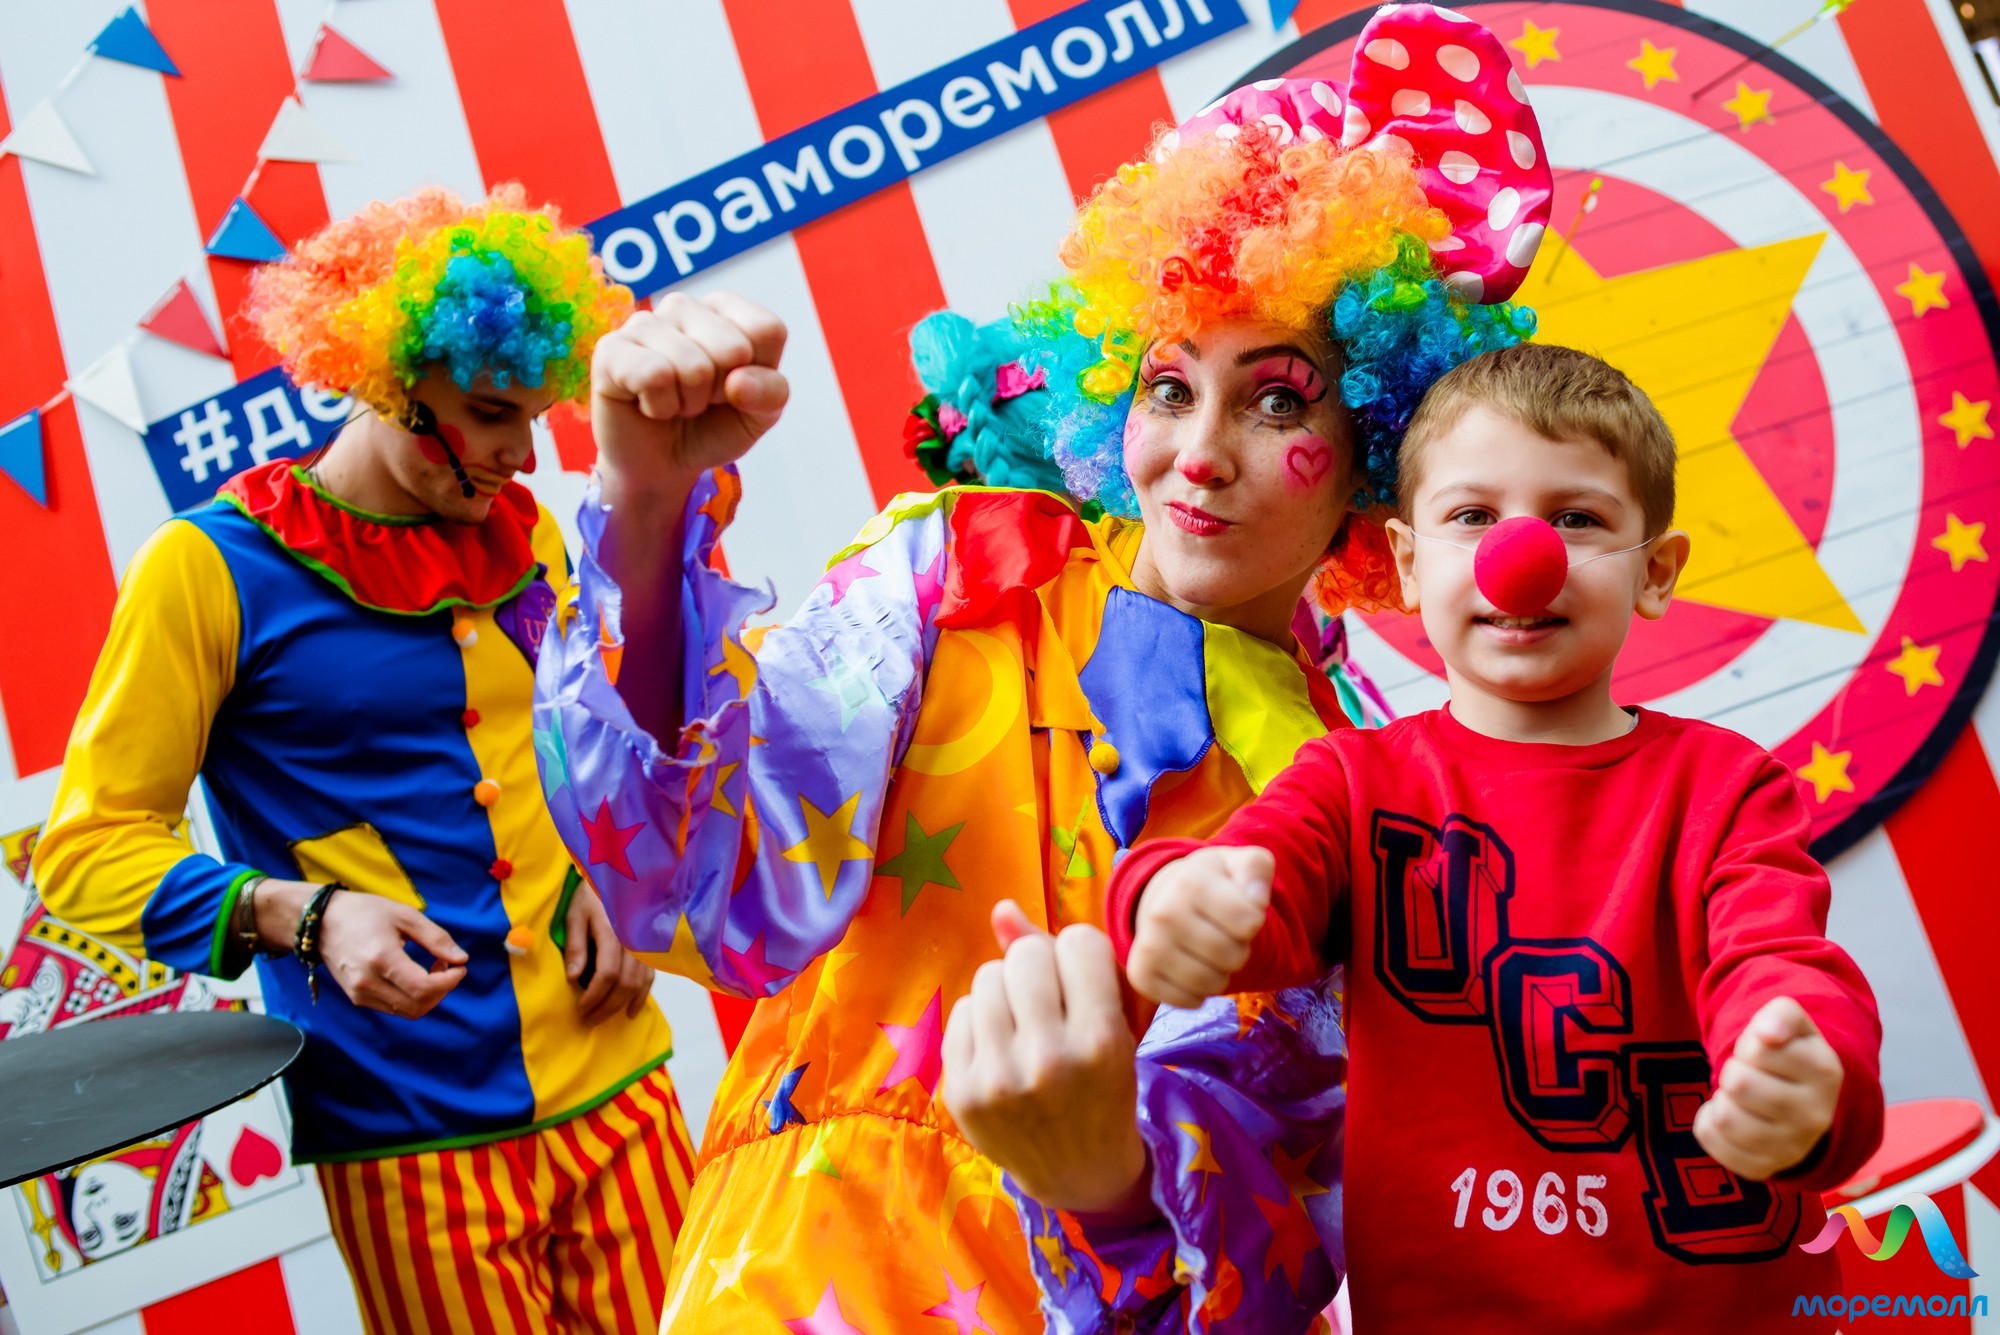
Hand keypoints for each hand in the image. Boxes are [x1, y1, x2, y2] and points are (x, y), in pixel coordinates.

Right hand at [304, 885, 466, 1019]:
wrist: (322, 922)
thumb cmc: (365, 912)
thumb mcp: (405, 915)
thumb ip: (436, 938)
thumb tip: (461, 959)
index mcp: (381, 958)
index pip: (423, 988)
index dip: (449, 982)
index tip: (459, 967)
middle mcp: (368, 982)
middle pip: (418, 1006)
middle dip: (442, 990)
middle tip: (447, 966)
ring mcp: (360, 993)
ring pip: (407, 1011)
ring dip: (429, 996)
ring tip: (432, 968)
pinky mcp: (357, 998)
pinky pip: (394, 1008)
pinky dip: (412, 998)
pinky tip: (415, 976)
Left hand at [566, 879, 654, 1024]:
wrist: (616, 877)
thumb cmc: (590, 897)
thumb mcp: (575, 916)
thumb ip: (576, 946)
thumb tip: (574, 979)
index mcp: (612, 931)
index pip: (607, 974)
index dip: (594, 996)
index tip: (580, 1009)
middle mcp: (633, 941)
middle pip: (624, 984)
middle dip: (605, 1007)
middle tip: (587, 1020)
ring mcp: (645, 945)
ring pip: (638, 984)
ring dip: (620, 1005)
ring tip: (602, 1017)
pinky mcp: (650, 949)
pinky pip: (650, 977)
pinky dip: (641, 996)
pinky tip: (630, 1010)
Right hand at [591, 292, 788, 501]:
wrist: (662, 465)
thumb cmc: (711, 427)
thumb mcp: (759, 415)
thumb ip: (770, 393)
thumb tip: (738, 381)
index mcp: (725, 310)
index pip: (766, 330)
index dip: (757, 376)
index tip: (735, 387)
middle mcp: (683, 306)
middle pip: (733, 349)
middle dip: (721, 393)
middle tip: (700, 400)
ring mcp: (643, 323)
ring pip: (693, 367)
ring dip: (689, 404)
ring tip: (674, 402)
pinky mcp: (611, 349)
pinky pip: (654, 377)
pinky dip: (659, 407)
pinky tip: (647, 405)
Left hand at [941, 902, 1153, 1216]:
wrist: (1079, 1172)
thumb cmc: (1106, 1086)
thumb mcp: (1115, 1026)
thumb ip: (1067, 959)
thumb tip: (1000, 908)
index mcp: (1101, 1043)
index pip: (1079, 943)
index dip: (1083, 955)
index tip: (1086, 981)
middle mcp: (1048, 1061)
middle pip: (1026, 954)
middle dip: (1041, 967)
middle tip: (1052, 1001)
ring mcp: (998, 1079)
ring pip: (988, 975)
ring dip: (1008, 990)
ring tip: (1026, 1024)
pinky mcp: (962, 1092)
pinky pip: (962, 1010)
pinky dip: (982, 1019)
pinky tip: (1003, 1047)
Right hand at [1126, 846, 1272, 1008]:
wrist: (1165, 897)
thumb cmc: (1212, 883)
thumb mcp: (1240, 863)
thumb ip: (1257, 868)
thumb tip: (1256, 900)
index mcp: (1189, 882)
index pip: (1250, 922)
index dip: (1254, 921)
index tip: (1240, 911)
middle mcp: (1162, 914)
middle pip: (1233, 956)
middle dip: (1239, 948)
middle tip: (1225, 934)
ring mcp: (1148, 947)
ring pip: (1212, 984)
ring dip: (1222, 973)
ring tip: (1211, 951)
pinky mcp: (1140, 976)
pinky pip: (1189, 1002)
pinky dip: (1200, 992)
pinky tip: (1193, 968)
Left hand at [1693, 997, 1843, 1180]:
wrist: (1803, 1103)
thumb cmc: (1789, 1055)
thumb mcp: (1791, 1024)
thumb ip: (1781, 1014)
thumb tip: (1767, 1033)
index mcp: (1825, 1073)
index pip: (1757, 1050)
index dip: (1748, 1045)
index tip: (1761, 1053)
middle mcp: (1815, 1116)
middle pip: (1738, 1084)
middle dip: (1732, 1071)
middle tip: (1747, 1075)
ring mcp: (1791, 1149)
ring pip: (1724, 1117)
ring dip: (1721, 1099)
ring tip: (1740, 1097)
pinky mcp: (1762, 1168)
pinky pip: (1711, 1140)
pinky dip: (1708, 1122)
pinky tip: (1731, 1116)